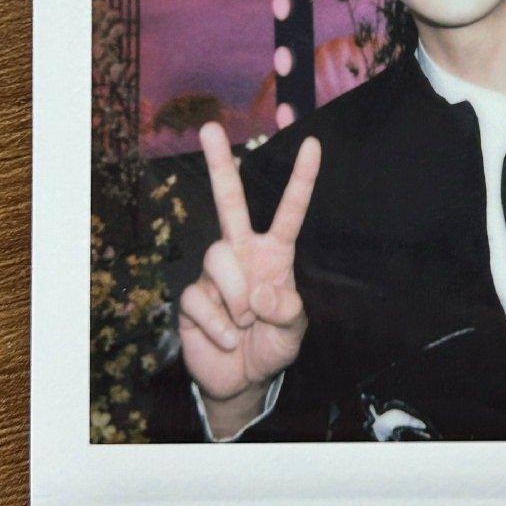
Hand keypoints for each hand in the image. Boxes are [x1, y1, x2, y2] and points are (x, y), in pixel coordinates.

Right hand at [178, 122, 321, 426]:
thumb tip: (261, 292)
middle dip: (219, 164)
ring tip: (245, 324)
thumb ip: (287, 311)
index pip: (290, 211)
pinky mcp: (192, 297)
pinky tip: (227, 338)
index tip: (313, 144)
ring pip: (217, 258)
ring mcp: (214, 273)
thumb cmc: (272, 345)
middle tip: (209, 126)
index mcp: (274, 254)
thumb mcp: (293, 332)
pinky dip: (219, 325)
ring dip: (237, 299)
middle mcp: (242, 253)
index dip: (302, 180)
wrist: (241, 379)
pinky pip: (201, 298)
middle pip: (229, 201)